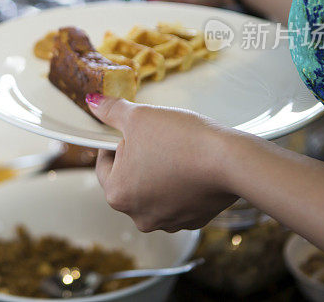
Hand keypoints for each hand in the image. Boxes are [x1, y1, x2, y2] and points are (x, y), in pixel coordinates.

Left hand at [88, 93, 237, 231]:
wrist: (230, 160)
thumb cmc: (181, 139)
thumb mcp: (139, 116)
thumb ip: (111, 111)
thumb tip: (93, 103)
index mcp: (117, 194)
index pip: (103, 164)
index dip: (116, 142)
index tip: (131, 131)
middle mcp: (138, 216)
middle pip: (128, 179)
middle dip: (138, 158)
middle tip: (155, 138)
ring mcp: (167, 222)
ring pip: (154, 190)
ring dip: (159, 172)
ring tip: (175, 150)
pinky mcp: (192, 220)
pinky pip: (178, 199)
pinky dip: (181, 184)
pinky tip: (192, 166)